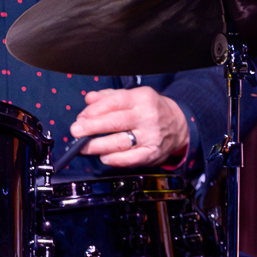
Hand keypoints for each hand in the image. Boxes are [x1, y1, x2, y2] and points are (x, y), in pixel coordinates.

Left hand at [71, 86, 189, 167]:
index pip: (115, 102)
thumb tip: (89, 99)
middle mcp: (147, 116)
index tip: (82, 116)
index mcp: (142, 98)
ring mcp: (150, 136)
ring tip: (84, 147)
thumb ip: (110, 97)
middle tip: (76, 131)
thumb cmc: (152, 110)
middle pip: (116, 122)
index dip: (95, 110)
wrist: (179, 125)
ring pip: (120, 142)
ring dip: (98, 146)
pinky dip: (114, 159)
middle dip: (92, 127)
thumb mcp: (135, 96)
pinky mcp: (151, 153)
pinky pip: (130, 159)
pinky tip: (104, 157)